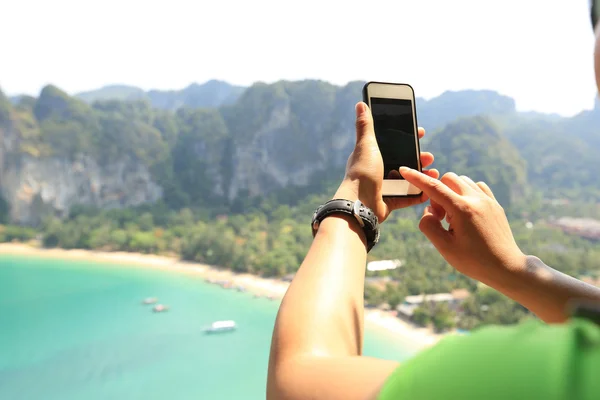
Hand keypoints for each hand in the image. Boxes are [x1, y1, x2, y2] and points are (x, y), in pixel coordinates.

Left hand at [334, 102, 438, 221]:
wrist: (360, 203)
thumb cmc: (362, 172)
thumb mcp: (366, 145)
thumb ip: (365, 125)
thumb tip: (360, 104)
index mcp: (372, 156)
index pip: (393, 143)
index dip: (407, 137)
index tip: (421, 132)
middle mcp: (378, 171)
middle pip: (403, 161)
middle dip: (419, 157)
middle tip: (430, 156)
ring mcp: (384, 187)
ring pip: (408, 179)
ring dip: (422, 175)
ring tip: (434, 173)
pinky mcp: (390, 202)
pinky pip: (408, 197)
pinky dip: (420, 194)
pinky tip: (431, 189)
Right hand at [400, 168, 526, 284]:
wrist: (506, 267)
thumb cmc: (474, 261)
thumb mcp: (445, 248)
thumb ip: (429, 226)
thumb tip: (428, 212)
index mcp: (462, 209)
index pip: (433, 187)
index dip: (416, 177)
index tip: (404, 170)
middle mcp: (476, 199)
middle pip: (448, 178)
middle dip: (438, 193)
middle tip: (440, 217)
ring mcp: (488, 200)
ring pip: (462, 180)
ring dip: (451, 192)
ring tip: (453, 217)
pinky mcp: (495, 204)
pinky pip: (476, 187)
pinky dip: (466, 193)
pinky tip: (466, 212)